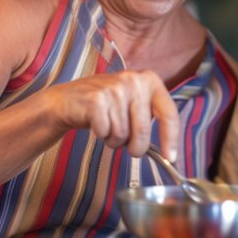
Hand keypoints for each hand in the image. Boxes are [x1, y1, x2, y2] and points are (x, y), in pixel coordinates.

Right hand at [45, 70, 179, 160]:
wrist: (67, 101)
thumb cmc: (104, 107)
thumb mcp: (132, 104)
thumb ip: (150, 118)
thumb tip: (170, 153)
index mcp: (149, 80)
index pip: (168, 113)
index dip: (171, 138)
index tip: (170, 157)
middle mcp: (133, 80)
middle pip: (144, 131)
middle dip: (135, 146)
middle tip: (126, 145)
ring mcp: (114, 88)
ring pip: (123, 134)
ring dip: (114, 139)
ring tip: (107, 126)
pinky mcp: (96, 99)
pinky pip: (106, 133)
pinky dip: (101, 135)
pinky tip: (96, 123)